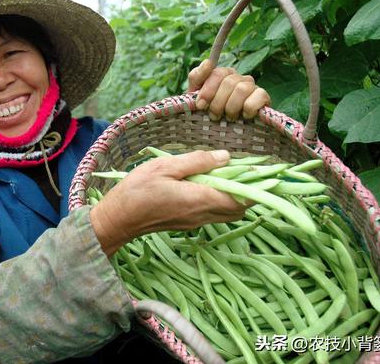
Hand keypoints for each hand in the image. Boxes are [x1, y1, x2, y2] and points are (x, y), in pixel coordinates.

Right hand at [89, 150, 246, 255]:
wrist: (118, 219)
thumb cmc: (137, 190)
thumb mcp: (165, 166)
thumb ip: (197, 161)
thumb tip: (225, 157)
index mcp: (199, 199)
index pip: (241, 198)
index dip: (256, 186)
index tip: (262, 170)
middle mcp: (202, 215)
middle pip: (238, 208)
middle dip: (247, 191)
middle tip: (242, 169)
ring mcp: (195, 221)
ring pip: (227, 212)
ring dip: (233, 196)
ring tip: (224, 173)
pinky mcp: (187, 222)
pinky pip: (213, 213)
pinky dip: (219, 199)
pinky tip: (206, 183)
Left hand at [187, 59, 269, 121]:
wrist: (219, 130)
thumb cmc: (207, 111)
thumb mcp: (195, 94)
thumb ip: (197, 76)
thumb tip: (208, 62)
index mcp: (224, 74)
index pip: (218, 73)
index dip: (208, 91)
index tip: (200, 106)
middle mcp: (239, 78)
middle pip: (229, 82)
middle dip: (218, 103)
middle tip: (214, 116)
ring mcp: (252, 87)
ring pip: (242, 89)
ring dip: (232, 107)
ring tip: (228, 118)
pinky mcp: (264, 98)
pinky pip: (259, 96)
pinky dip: (249, 108)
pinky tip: (244, 116)